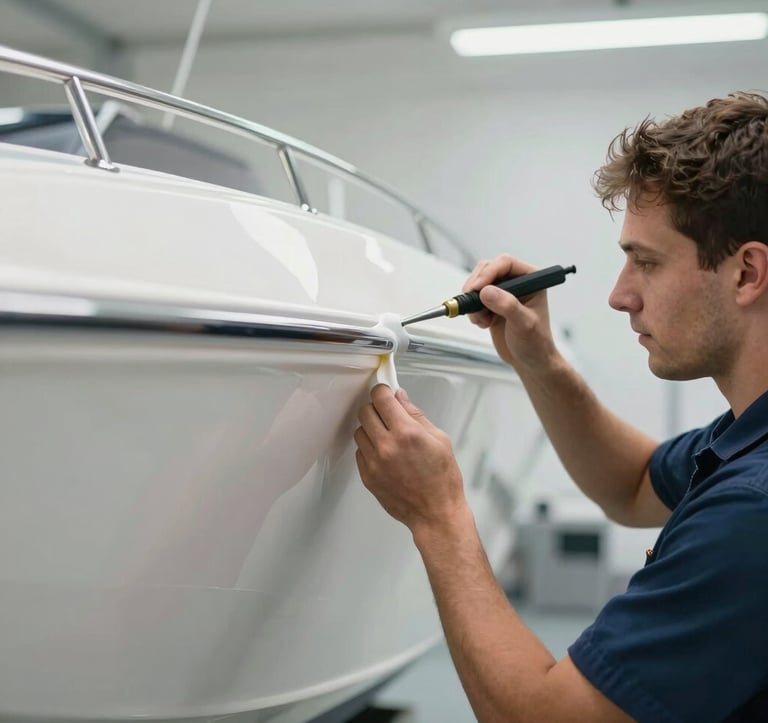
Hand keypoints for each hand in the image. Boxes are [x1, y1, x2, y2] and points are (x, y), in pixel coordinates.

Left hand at [354, 384, 466, 533]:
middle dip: (376, 408)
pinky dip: (369, 448)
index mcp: (407, 433)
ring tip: (386, 436)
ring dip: (370, 428)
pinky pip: (359, 452)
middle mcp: (387, 446)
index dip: (383, 391)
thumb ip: (416, 415)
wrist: (435, 513)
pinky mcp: (367, 476)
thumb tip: (400, 398)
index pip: (381, 398)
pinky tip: (384, 454)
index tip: (385, 393)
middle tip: (387, 414)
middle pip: (365, 412)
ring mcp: (374, 462)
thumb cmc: (443, 479)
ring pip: (359, 431)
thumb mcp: (439, 439)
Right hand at [463, 254, 556, 369]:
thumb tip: (487, 291)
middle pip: (487, 269)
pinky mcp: (492, 304)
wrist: (530, 361)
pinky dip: (472, 310)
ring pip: (478, 283)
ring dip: (473, 300)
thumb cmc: (536, 343)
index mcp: (532, 279)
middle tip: (472, 304)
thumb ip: (507, 306)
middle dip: (476, 287)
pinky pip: (473, 298)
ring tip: (482, 319)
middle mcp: (517, 282)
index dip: (489, 273)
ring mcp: (503, 292)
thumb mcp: (524, 324)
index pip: (505, 263)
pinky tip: (483, 323)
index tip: (478, 288)